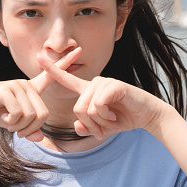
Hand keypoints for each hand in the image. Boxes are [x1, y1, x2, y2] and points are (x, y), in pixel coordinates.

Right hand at [0, 47, 81, 141]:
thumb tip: (41, 138)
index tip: (79, 50)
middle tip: (18, 131)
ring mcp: (17, 86)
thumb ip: (29, 129)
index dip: (65, 63)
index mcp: (32, 88)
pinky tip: (3, 119)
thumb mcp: (15, 123)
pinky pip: (18, 113)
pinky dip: (11, 122)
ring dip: (19, 127)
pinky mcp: (7, 90)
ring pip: (31, 115)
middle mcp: (26, 84)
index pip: (52, 74)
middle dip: (30, 128)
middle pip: (43, 114)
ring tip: (9, 123)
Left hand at [37, 53, 165, 139]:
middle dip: (90, 125)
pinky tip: (115, 116)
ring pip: (87, 109)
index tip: (38, 57)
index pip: (67, 78)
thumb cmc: (123, 118)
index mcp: (88, 90)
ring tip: (112, 121)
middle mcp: (94, 83)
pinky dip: (106, 116)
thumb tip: (77, 127)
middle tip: (102, 130)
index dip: (52, 69)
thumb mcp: (101, 127)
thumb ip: (87, 128)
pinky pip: (98, 105)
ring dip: (100, 122)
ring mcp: (104, 82)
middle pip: (78, 108)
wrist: (147, 116)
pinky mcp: (114, 85)